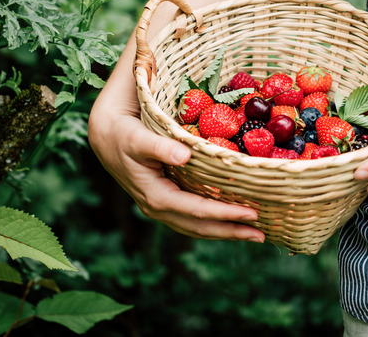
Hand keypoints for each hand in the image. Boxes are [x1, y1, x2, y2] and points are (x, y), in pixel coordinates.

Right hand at [88, 67, 264, 241]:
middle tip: (262, 234)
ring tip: (253, 233)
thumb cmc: (124, 134)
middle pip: (199, 227)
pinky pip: (193, 218)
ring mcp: (161, 208)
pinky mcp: (166, 201)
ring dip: (225, 232)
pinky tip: (231, 220)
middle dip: (231, 231)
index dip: (224, 214)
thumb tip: (184, 155)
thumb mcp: (139, 138)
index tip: (251, 213)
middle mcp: (158, 208)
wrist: (106, 136)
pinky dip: (214, 223)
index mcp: (155, 196)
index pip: (196, 211)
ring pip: (197, 227)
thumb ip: (161, 146)